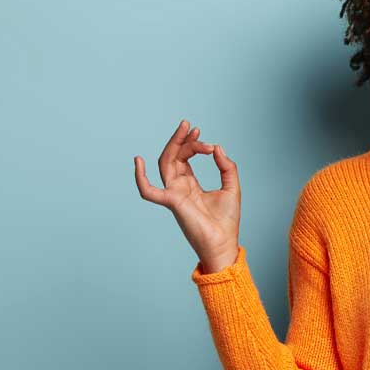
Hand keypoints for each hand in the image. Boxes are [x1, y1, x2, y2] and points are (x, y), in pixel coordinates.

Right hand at [135, 119, 240, 272]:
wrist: (224, 243)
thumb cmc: (226, 221)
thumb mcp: (231, 187)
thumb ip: (226, 166)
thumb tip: (217, 147)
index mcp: (190, 185)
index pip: (184, 157)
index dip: (193, 145)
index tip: (205, 138)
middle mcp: (179, 188)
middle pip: (174, 156)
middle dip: (181, 139)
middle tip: (191, 126)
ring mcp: (173, 194)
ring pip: (166, 163)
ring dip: (175, 145)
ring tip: (186, 130)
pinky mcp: (172, 202)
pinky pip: (149, 191)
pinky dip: (140, 178)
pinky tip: (138, 161)